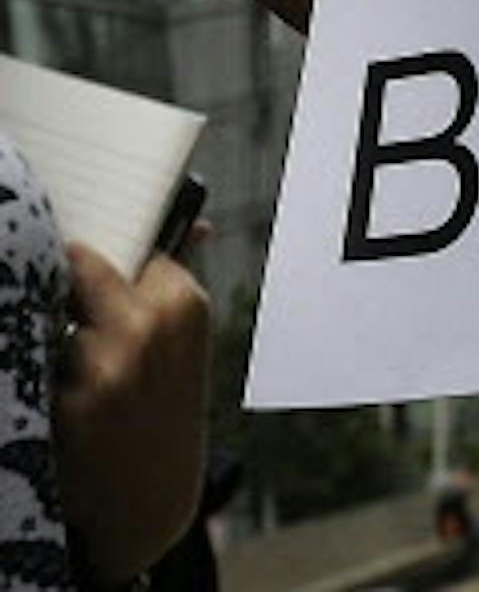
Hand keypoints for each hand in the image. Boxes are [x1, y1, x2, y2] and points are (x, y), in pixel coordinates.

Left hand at [54, 243, 210, 584]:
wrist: (151, 500)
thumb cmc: (164, 411)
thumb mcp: (184, 344)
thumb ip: (175, 281)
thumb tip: (197, 222)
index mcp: (183, 304)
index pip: (128, 245)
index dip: (108, 260)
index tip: (89, 263)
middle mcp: (147, 328)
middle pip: (81, 268)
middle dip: (72, 290)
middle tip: (77, 319)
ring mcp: (107, 367)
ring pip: (55, 316)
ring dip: (57, 336)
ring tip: (81, 373)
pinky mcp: (69, 405)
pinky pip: (38, 362)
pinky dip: (44, 375)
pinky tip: (70, 402)